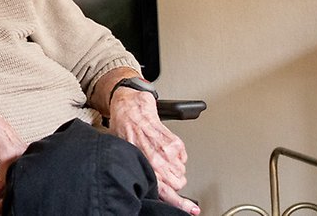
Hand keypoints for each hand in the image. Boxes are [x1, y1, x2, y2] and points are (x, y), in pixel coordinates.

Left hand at [108, 89, 198, 214]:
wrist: (131, 111)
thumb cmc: (124, 131)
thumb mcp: (126, 158)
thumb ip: (139, 174)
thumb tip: (148, 190)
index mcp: (145, 167)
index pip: (166, 192)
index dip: (180, 203)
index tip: (192, 210)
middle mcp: (157, 162)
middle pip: (178, 185)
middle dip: (173, 182)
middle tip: (163, 173)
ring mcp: (168, 153)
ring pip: (182, 172)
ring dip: (174, 168)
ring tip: (161, 157)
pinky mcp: (176, 143)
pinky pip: (184, 158)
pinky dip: (177, 156)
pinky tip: (165, 149)